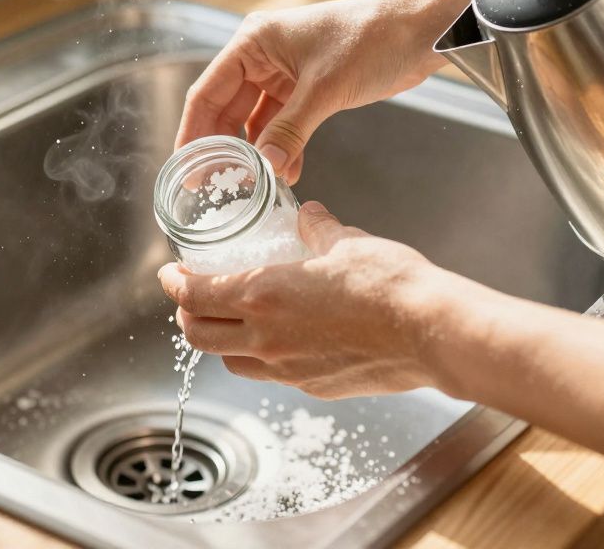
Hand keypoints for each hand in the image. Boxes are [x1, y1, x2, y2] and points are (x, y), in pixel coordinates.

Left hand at [157, 201, 486, 399]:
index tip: (172, 273)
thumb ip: (318, 230)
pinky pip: (270, 374)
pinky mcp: (312, 386)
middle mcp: (265, 337)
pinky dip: (261, 356)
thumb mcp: (347, 242)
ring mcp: (287, 369)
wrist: (431, 332)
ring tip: (231, 319)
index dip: (174, 284)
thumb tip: (309, 216)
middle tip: (191, 297)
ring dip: (221, 340)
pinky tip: (280, 338)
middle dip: (186, 315)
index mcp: (263, 295)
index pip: (194, 295)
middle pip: (198, 336)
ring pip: (231, 360)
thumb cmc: (390, 285)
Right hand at [174, 0, 476, 182]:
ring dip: (256, 152)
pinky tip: (286, 172)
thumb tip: (263, 167)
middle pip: (226, 108)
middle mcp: (262, 55)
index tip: (187, 169)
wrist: (423, 30)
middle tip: (216, 187)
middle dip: (223, 148)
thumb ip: (290, 130)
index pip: (208, 92)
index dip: (194, 132)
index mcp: (254, 41)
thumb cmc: (374, 38)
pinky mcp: (307, 87)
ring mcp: (284, 72)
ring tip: (253, 186)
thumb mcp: (326, 88)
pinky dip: (282, 147)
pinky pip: (282, 123)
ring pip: (254, 119)